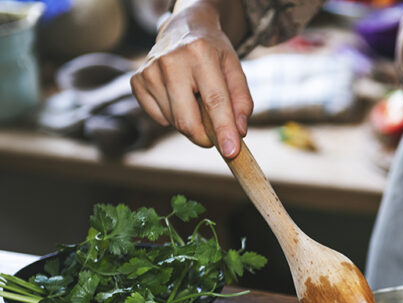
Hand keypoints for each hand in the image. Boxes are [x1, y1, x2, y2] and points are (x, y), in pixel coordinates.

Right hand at [130, 1, 251, 157]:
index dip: (223, 130)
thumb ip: (242, 101)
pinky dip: (173, 117)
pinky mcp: (137, 81)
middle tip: (216, 135)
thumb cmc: (214, 53)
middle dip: (204, 137)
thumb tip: (238, 132)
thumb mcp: (235, 69)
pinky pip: (159, 118)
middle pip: (187, 120)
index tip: (231, 153)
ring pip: (174, 122)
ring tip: (196, 99)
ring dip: (191, 122)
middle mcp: (171, 61)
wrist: (184, 27)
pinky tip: (179, 97)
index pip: (214, 101)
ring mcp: (150, 71)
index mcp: (200, 53)